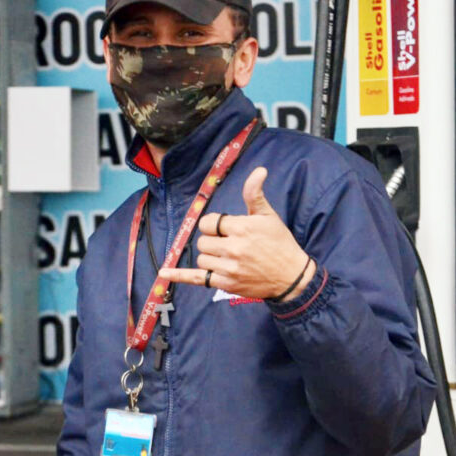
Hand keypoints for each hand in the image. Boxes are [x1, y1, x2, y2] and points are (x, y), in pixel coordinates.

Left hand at [159, 166, 314, 300]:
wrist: (291, 276)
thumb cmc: (279, 243)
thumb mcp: (268, 216)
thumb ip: (255, 194)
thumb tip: (258, 171)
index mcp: (241, 228)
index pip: (208, 223)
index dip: (213, 225)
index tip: (224, 229)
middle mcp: (233, 248)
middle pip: (203, 241)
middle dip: (212, 241)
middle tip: (228, 244)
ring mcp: (228, 268)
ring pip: (201, 258)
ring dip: (209, 257)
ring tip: (228, 258)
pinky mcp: (226, 284)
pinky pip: (197, 278)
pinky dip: (179, 276)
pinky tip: (164, 273)